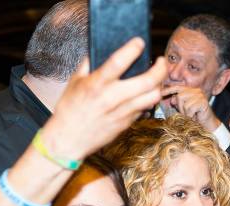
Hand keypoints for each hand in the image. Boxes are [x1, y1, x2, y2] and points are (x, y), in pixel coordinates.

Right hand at [44, 37, 166, 158]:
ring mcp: (122, 112)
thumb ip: (88, 64)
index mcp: (97, 84)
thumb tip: (100, 49)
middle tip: (161, 61)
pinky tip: (146, 93)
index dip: (133, 49)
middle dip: (160, 68)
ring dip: (159, 84)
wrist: (68, 139)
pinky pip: (145, 108)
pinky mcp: (127, 124)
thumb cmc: (70, 110)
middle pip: (147, 81)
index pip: (119, 62)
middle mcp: (112, 98)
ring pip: (152, 96)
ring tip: (157, 77)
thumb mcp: (74, 81)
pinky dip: (148, 98)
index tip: (140, 41)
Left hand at [161, 85, 220, 131]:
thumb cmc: (196, 117)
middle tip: (187, 114)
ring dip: (186, 113)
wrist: (208, 124)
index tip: (161, 93)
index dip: (169, 90)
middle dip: (180, 107)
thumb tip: (172, 99)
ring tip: (192, 115)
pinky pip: (190, 108)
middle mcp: (196, 90)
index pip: (178, 88)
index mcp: (191, 90)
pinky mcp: (203, 102)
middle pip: (180, 96)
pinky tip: (195, 117)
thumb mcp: (184, 109)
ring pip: (184, 103)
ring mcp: (200, 95)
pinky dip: (191, 115)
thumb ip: (178, 103)